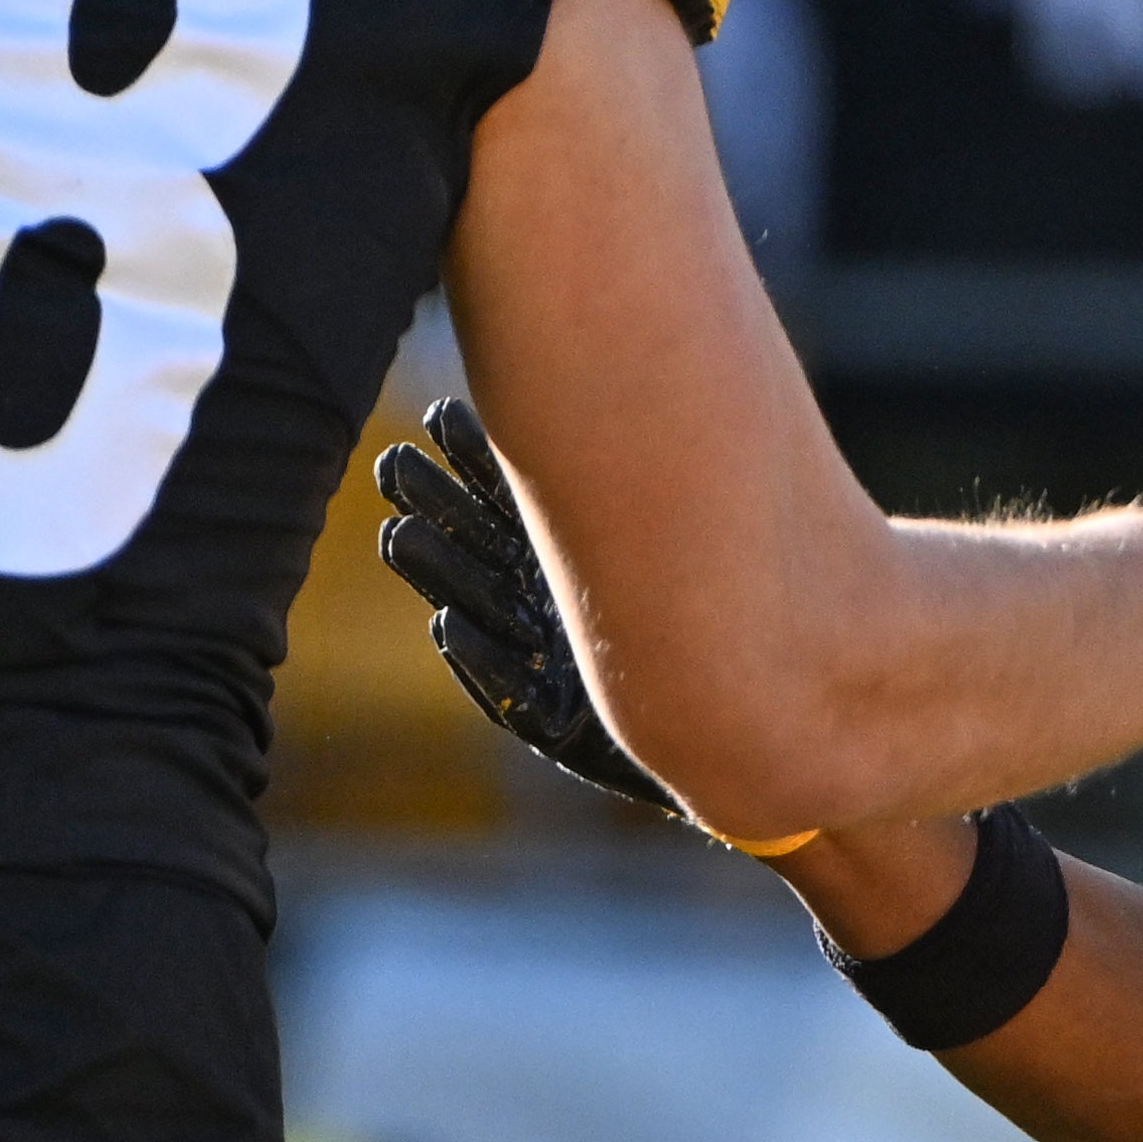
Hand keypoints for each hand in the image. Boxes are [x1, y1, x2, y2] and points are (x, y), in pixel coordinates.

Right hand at [370, 395, 681, 822]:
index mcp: (573, 573)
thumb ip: (652, 508)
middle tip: (392, 463)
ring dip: (441, 575)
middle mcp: (550, 616)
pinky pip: (509, 687)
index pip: (513, 507)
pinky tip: (447, 622)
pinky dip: (479, 657)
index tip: (445, 415)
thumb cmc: (715, 642)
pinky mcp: (557, 725)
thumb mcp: (691, 564)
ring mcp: (550, 669)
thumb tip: (641, 407)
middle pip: (483, 551)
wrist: (749, 734)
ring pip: (483, 611)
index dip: (476, 465)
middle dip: (439, 508)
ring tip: (399, 535)